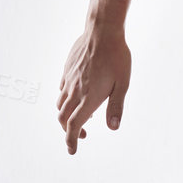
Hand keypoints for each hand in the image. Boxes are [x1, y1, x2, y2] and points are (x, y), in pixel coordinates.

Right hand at [57, 25, 130, 153]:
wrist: (102, 32)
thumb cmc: (117, 58)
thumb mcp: (123, 84)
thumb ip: (116, 107)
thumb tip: (113, 128)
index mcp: (88, 97)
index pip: (74, 125)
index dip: (71, 140)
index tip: (73, 150)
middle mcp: (74, 91)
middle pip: (63, 118)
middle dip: (68, 131)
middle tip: (81, 135)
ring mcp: (68, 79)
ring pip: (60, 104)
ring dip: (66, 115)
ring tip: (81, 117)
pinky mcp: (67, 70)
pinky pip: (61, 89)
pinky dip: (65, 99)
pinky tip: (76, 97)